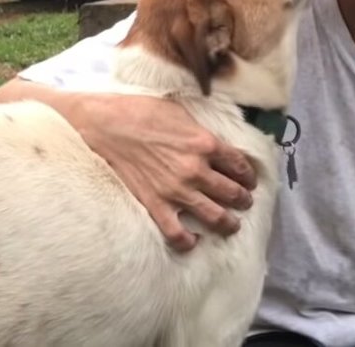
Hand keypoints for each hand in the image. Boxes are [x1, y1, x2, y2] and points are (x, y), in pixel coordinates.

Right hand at [71, 93, 257, 251]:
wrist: (105, 125)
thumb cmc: (140, 111)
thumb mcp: (180, 112)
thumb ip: (201, 132)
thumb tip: (215, 144)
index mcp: (205, 143)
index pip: (240, 165)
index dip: (249, 175)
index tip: (249, 181)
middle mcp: (196, 170)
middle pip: (233, 193)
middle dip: (243, 199)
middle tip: (244, 202)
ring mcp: (176, 191)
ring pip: (215, 217)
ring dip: (229, 223)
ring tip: (231, 225)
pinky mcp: (156, 205)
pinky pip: (178, 234)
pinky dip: (189, 242)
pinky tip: (194, 240)